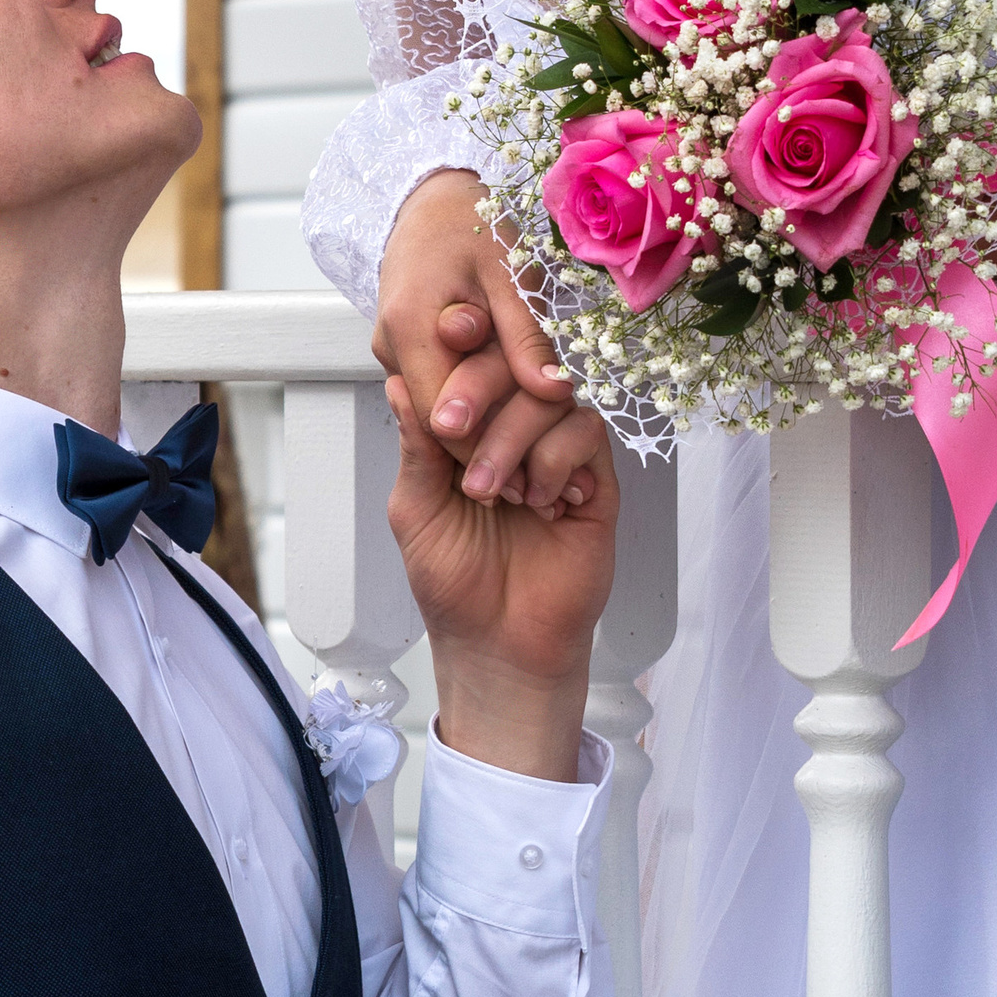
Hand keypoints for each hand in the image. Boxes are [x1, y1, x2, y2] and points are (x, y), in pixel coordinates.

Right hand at [374, 172, 604, 511]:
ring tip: (534, 453)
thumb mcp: (509, 272)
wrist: (427, 196)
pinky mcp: (401, 348)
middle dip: (487, 451)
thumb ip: (527, 334)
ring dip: (482, 428)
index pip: (446, 417)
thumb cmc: (473, 222)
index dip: (490, 450)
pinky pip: (436, 386)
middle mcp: (391, 344)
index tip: (534, 476)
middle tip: (539, 484)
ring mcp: (391, 348)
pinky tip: (510, 410)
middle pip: (438, 422)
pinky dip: (472, 402)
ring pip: (437, 407)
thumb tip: (554, 391)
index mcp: (414, 325)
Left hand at [386, 373, 616, 781]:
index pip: (467, 363)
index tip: (437, 365)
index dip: (455, 354)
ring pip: (550, 396)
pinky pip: (585, 433)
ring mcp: (557, 451)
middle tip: (453, 430)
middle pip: (511, 365)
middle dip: (479, 390)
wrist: (499, 642)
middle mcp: (514, 430)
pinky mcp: (596, 479)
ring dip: (513, 437)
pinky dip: (555, 460)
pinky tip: (541, 503)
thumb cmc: (452, 581)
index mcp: (469, 430)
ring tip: (494, 493)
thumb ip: (416, 445)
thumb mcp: (416, 509)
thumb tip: (400, 380)